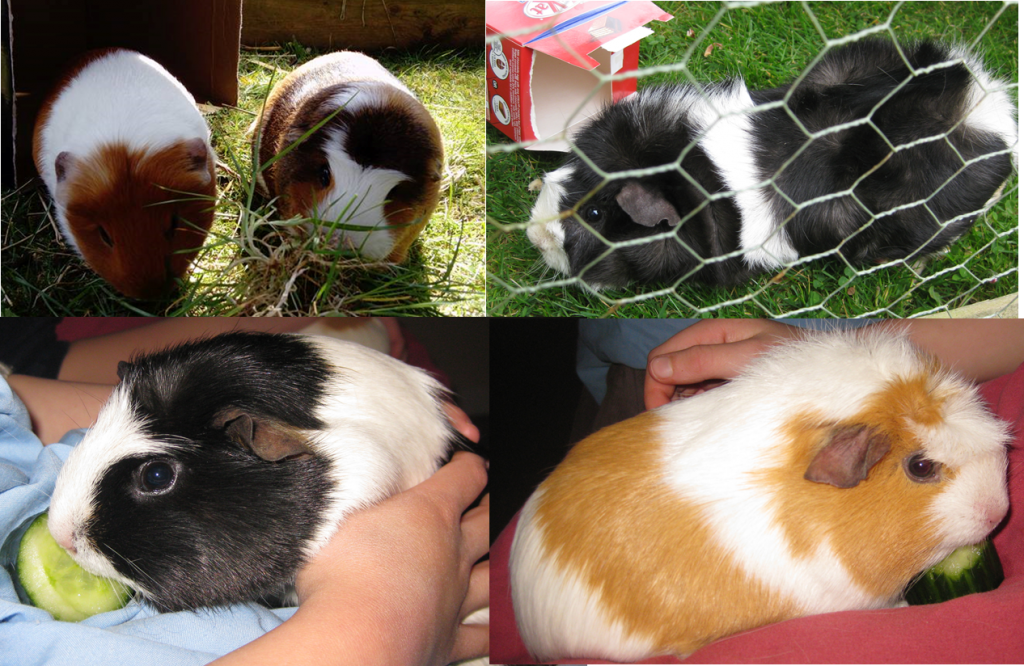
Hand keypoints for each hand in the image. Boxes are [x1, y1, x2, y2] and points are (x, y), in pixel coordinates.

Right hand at [294, 451, 488, 665]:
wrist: (354, 639)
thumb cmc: (339, 576)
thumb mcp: (338, 518)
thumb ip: (355, 500)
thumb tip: (343, 486)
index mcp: (428, 513)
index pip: (464, 477)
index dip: (470, 465)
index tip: (466, 460)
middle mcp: (451, 552)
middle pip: (486, 521)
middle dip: (490, 507)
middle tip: (487, 500)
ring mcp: (455, 596)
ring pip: (493, 574)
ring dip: (498, 563)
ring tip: (497, 557)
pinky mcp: (449, 637)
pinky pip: (483, 633)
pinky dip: (493, 627)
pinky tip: (497, 625)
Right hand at [644, 320, 803, 409]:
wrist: (830, 373)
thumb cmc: (793, 361)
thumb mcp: (746, 359)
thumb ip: (702, 360)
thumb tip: (658, 367)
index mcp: (709, 333)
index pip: (659, 358)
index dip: (656, 387)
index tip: (665, 417)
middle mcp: (709, 346)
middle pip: (666, 372)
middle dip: (668, 397)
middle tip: (686, 423)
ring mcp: (717, 365)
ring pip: (681, 386)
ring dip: (685, 405)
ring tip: (710, 418)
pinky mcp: (727, 382)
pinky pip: (700, 395)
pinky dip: (701, 408)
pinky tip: (720, 416)